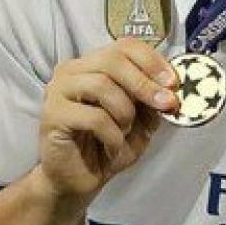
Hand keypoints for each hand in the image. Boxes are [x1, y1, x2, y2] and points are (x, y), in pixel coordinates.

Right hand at [37, 38, 175, 205]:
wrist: (81, 178)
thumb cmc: (110, 144)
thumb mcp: (142, 120)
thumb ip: (153, 100)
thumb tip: (171, 88)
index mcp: (95, 64)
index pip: (125, 45)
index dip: (153, 61)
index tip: (173, 83)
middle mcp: (73, 71)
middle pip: (113, 60)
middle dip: (145, 84)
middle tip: (165, 104)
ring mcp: (58, 91)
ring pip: (101, 85)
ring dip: (125, 112)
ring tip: (125, 131)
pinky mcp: (52, 115)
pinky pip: (93, 117)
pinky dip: (112, 135)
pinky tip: (112, 146)